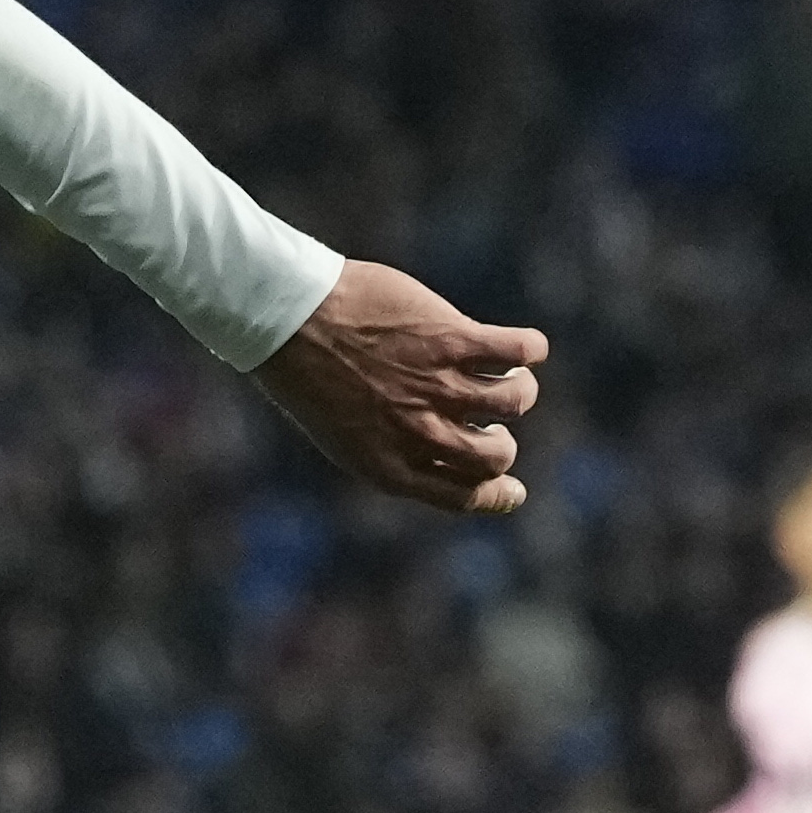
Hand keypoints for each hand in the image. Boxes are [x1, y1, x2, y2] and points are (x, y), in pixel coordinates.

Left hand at [251, 260, 546, 514]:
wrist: (282, 315)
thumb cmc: (303, 366)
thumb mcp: (341, 427)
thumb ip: (390, 444)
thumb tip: (438, 442)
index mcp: (390, 466)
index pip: (466, 497)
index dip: (499, 494)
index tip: (514, 487)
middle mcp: (421, 434)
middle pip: (496, 455)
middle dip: (501, 441)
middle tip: (491, 418)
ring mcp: (439, 387)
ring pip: (513, 400)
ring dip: (518, 389)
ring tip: (508, 373)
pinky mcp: (451, 340)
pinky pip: (518, 351)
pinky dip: (529, 349)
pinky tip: (525, 346)